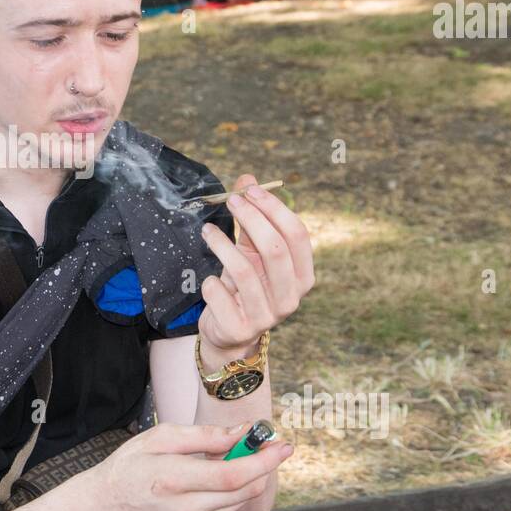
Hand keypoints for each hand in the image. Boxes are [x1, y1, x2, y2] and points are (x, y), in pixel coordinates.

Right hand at [82, 421, 293, 510]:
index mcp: (174, 479)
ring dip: (247, 478)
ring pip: (240, 501)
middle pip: (244, 490)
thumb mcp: (161, 437)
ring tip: (229, 458)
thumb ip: (204, 435)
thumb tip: (242, 431)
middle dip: (263, 465)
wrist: (108, 506)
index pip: (233, 475)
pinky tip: (214, 481)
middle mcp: (186, 510)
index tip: (282, 445)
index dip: (263, 460)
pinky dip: (231, 493)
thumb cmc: (131, 465)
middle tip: (267, 444)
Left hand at [197, 173, 314, 367]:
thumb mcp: (250, 250)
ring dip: (221, 244)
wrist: (229, 331)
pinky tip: (209, 281)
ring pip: (244, 270)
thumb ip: (251, 217)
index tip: (249, 190)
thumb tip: (248, 178)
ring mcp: (268, 317)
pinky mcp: (240, 328)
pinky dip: (210, 282)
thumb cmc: (244, 284)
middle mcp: (291, 298)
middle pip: (275, 249)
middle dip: (251, 218)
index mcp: (303, 275)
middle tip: (230, 200)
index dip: (273, 208)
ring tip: (207, 231)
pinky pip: (219, 293)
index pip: (296, 235)